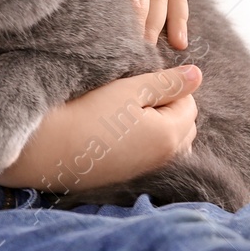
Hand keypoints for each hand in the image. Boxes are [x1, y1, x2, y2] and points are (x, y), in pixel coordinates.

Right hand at [0, 66, 201, 191]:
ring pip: (168, 141)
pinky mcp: (130, 176)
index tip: (138, 81)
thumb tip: (198, 74)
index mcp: (171, 135)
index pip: (189, 103)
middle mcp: (167, 158)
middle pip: (183, 125)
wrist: (51, 150)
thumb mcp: (129, 89)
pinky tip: (117, 131)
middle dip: (167, 106)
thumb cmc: (89, 113)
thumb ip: (167, 82)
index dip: (168, 86)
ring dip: (156, 124)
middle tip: (132, 95)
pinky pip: (151, 154)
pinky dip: (143, 140)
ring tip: (125, 112)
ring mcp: (148, 170)